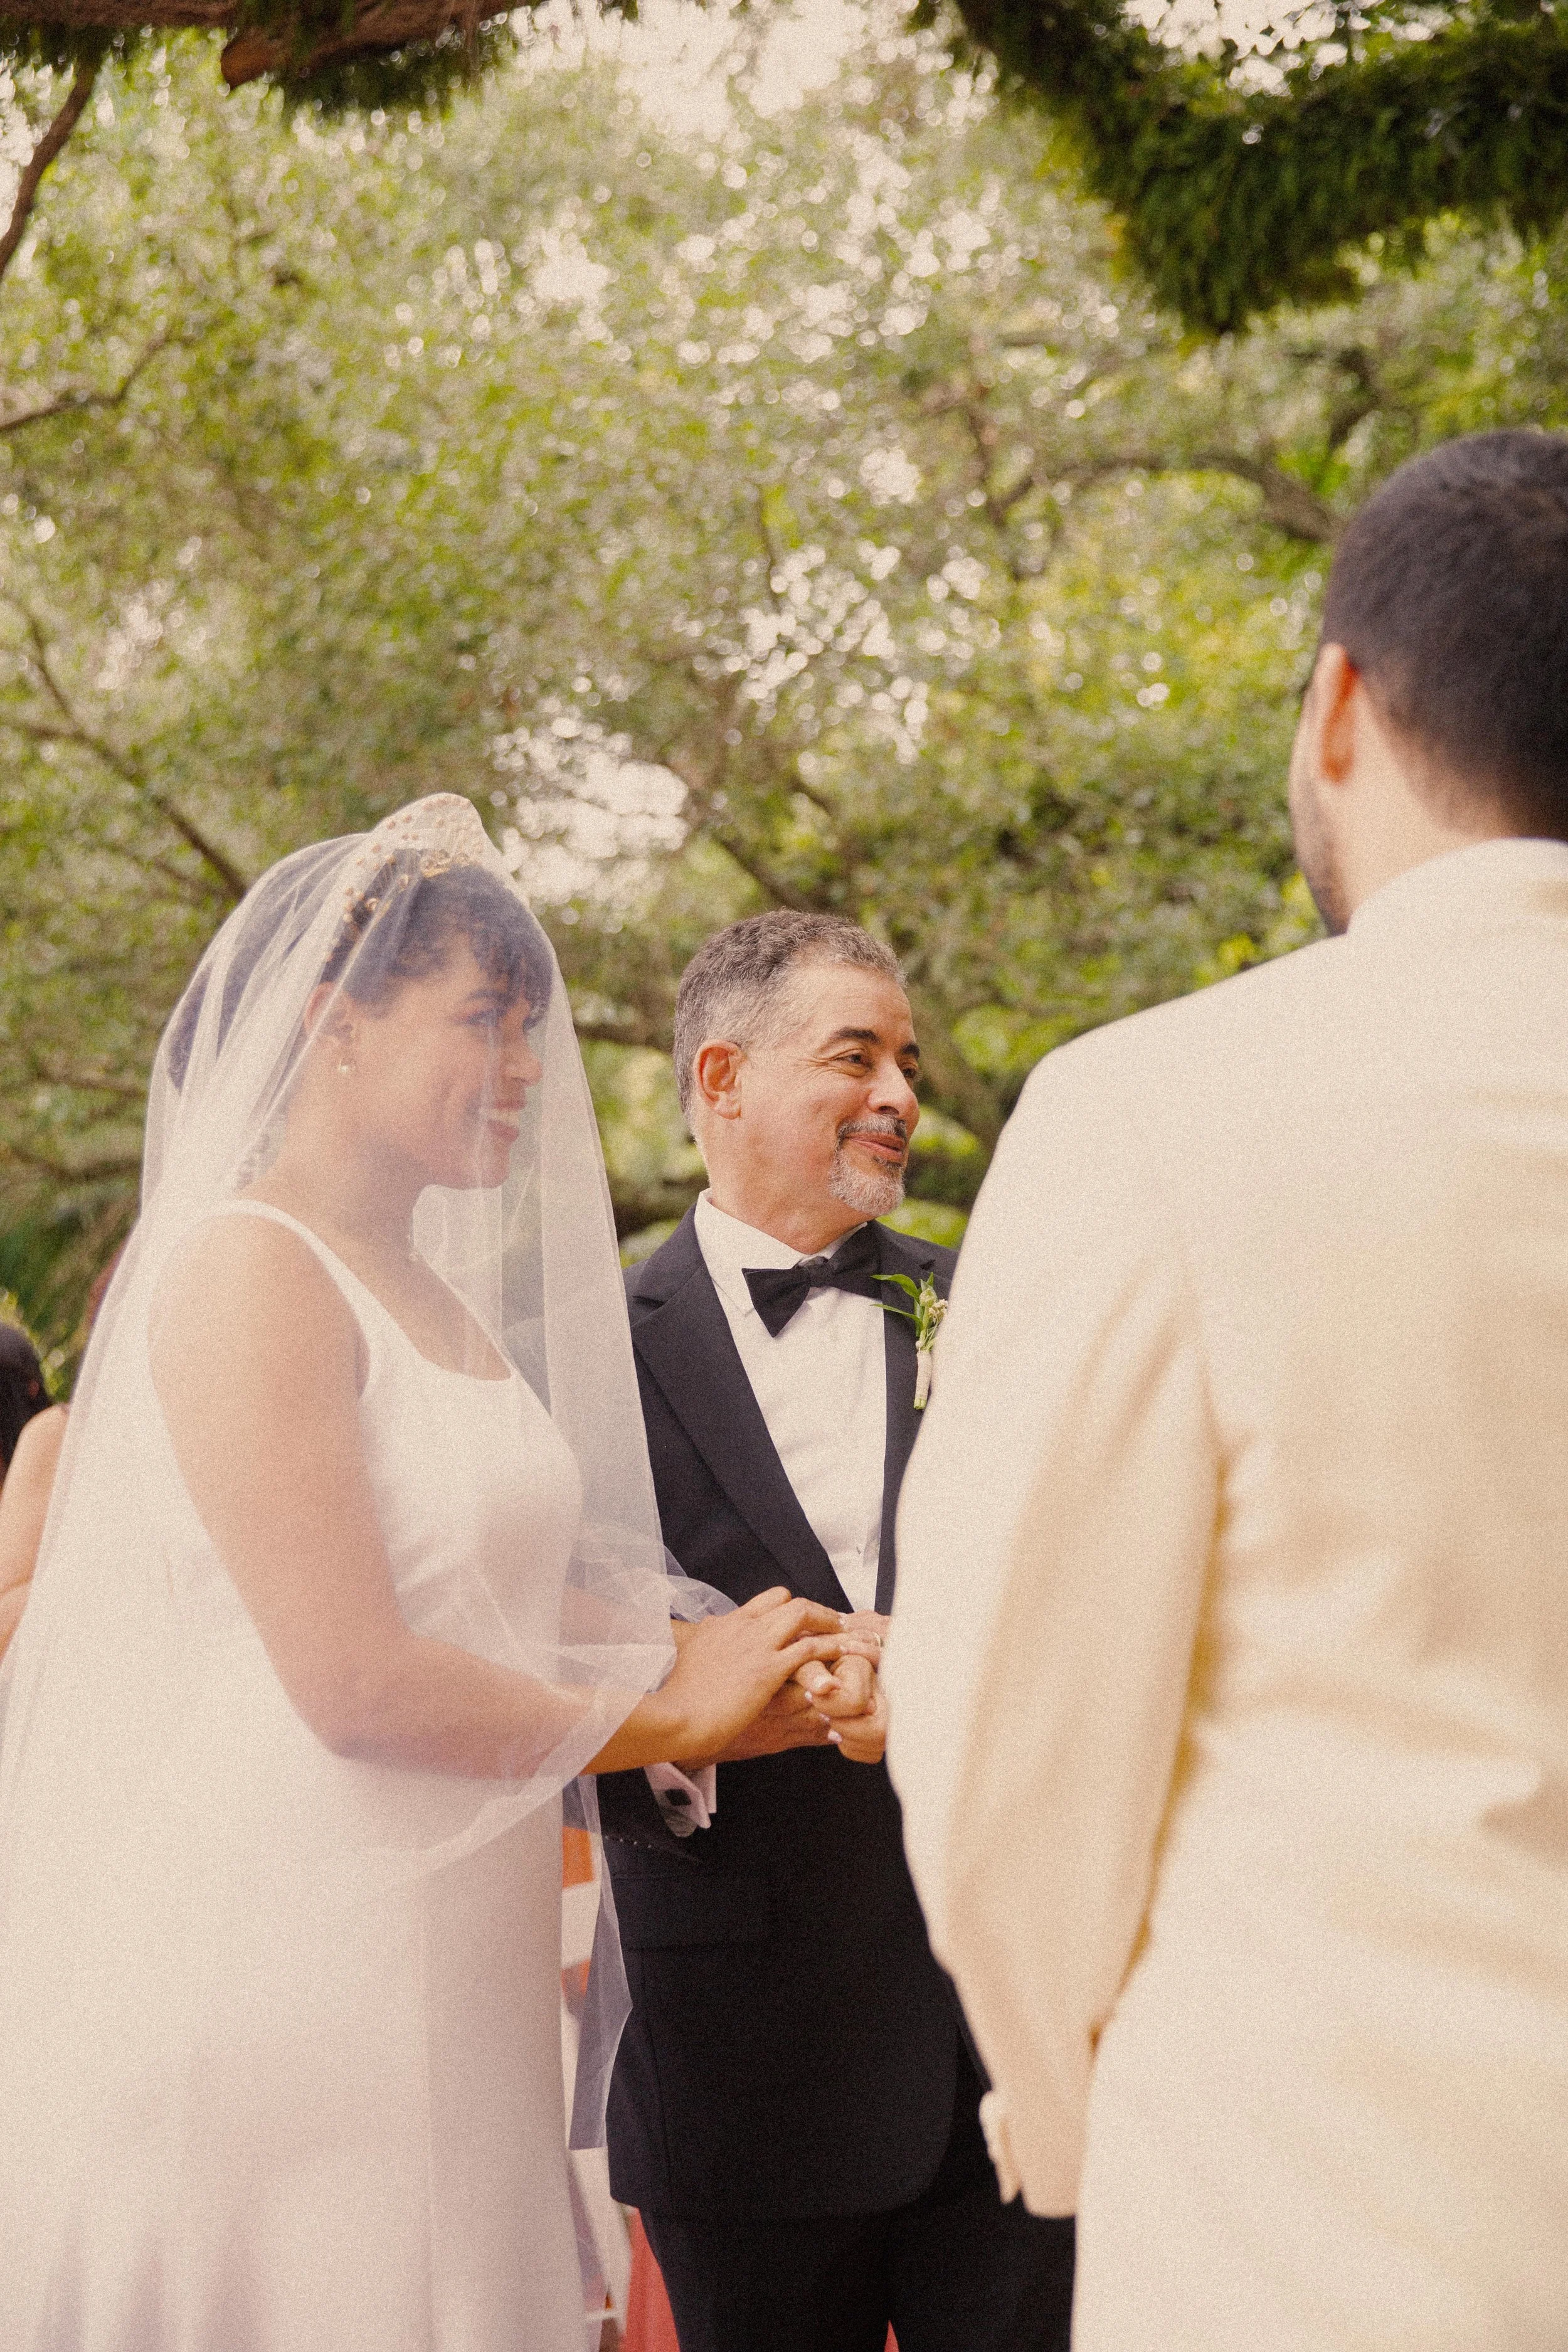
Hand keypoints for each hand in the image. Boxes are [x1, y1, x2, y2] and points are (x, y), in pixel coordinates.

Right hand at [652, 1589, 878, 1765]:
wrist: (675, 1716)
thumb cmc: (679, 1697)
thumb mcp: (690, 1659)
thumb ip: (706, 1644)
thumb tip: (709, 1635)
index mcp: (723, 1624)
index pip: (766, 1600)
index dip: (789, 1608)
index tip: (803, 1621)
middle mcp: (741, 1626)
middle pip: (788, 1601)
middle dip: (815, 1610)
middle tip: (833, 1623)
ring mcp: (756, 1644)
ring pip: (802, 1614)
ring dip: (828, 1623)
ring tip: (846, 1635)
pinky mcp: (768, 1669)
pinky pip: (808, 1649)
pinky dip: (828, 1649)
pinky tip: (841, 1657)